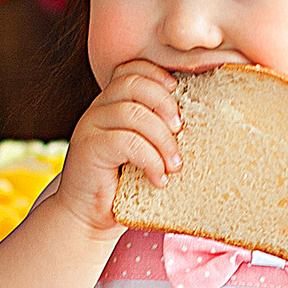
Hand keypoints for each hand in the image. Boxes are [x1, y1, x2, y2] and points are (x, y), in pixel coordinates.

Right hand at [54, 61, 180, 235]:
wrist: (88, 218)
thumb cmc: (123, 186)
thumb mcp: (145, 152)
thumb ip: (158, 131)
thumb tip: (198, 121)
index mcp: (112, 103)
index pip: (132, 70)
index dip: (157, 75)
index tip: (179, 94)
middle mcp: (98, 109)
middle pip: (133, 83)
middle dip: (165, 103)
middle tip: (181, 131)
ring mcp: (90, 126)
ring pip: (133, 112)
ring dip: (162, 139)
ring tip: (174, 165)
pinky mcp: (88, 147)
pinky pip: (126, 141)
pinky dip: (150, 159)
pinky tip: (157, 178)